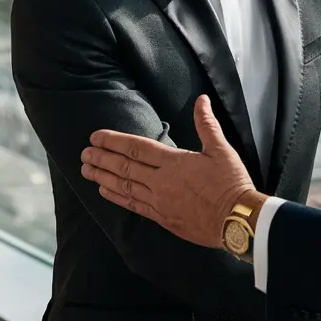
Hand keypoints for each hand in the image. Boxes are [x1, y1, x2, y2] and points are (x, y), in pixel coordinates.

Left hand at [81, 94, 254, 248]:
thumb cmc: (231, 183)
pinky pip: (133, 206)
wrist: (237, 220)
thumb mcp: (221, 149)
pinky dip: (117, 197)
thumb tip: (202, 100)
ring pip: (124, 187)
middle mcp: (161, 181)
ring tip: (86, 171)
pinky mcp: (162, 218)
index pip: (136, 148)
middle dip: (102, 159)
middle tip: (84, 153)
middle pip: (124, 167)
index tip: (95, 137)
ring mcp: (159, 201)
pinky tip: (104, 192)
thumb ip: (206, 124)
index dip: (113, 141)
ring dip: (103, 177)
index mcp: (174, 162)